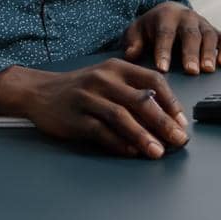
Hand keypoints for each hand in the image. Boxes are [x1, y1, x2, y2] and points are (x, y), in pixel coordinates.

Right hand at [0, 60, 189, 158]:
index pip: (153, 79)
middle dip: (163, 122)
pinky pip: (100, 131)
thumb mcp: (107, 79)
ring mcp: (88, 98)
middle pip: (140, 100)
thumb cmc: (81, 88)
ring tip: (158, 151)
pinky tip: (131, 152)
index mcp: (117, 67)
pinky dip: (118, 143)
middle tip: (178, 140)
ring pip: (121, 117)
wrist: (39, 91)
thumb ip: (133, 92)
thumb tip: (165, 119)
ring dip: (143, 136)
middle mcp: (103, 79)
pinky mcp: (75, 117)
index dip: (171, 101)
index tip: (181, 121)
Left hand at [122, 1, 220, 74]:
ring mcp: (203, 24)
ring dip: (209, 53)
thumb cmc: (151, 28)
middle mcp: (187, 17)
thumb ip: (132, 41)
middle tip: (191, 71)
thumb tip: (131, 54)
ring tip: (207, 70)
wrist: (168, 14)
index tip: (162, 68)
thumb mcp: (136, 31)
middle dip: (190, 53)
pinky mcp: (215, 31)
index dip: (164, 50)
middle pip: (190, 34)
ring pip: (209, 36)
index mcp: (166, 16)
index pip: (165, 33)